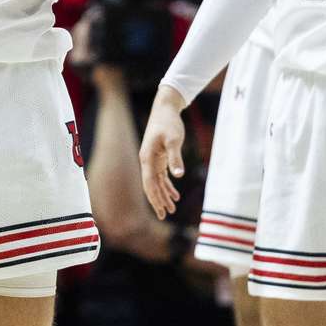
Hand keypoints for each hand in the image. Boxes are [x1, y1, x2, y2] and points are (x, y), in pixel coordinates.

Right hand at [139, 85, 187, 218]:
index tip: (161, 210)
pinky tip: (175, 195)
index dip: (155, 197)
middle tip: (165, 216)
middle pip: (151, 186)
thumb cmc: (168, 123)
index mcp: (147, 158)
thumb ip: (175, 157)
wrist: (165, 109)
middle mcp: (147, 161)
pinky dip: (167, 186)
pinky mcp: (159, 157)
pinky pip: (161, 176)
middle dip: (158, 201)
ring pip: (156, 183)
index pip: (149, 183)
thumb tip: (178, 175)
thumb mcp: (174, 140)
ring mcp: (152, 160)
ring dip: (164, 196)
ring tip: (172, 209)